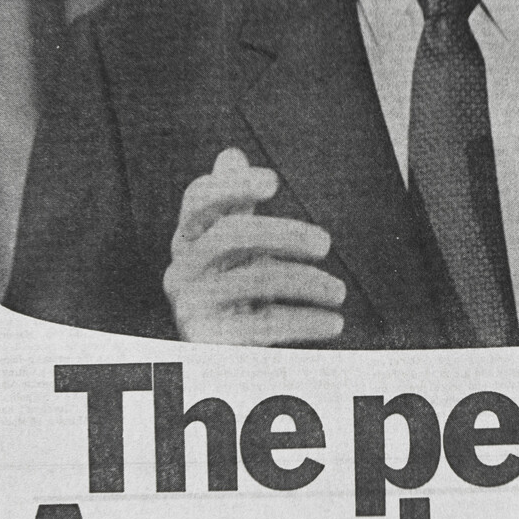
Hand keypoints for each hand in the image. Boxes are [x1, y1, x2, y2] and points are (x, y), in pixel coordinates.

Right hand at [163, 148, 345, 345]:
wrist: (219, 363)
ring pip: (256, 278)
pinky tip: (332, 322)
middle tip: (326, 244)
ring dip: (308, 282)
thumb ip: (233, 206)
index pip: (199, 199)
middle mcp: (180, 270)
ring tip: (338, 292)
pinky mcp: (209, 342)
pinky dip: (306, 321)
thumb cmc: (234, 295)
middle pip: (231, 233)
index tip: (273, 183)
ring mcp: (190, 306)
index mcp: (187, 241)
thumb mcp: (234, 251)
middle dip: (284, 233)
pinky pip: (266, 324)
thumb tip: (231, 155)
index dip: (233, 185)